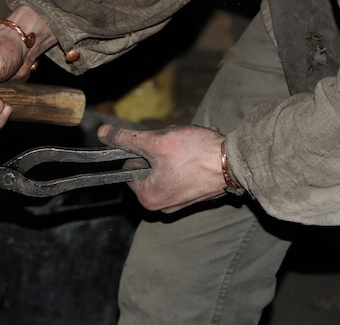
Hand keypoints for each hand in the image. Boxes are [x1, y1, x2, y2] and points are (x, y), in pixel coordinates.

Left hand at [97, 124, 226, 212]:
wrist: (236, 162)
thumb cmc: (196, 154)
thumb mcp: (156, 142)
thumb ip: (126, 138)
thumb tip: (102, 133)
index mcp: (148, 198)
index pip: (129, 166)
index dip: (142, 151)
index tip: (159, 147)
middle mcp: (162, 206)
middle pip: (148, 167)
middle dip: (160, 150)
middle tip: (176, 146)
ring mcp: (180, 202)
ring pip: (165, 166)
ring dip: (174, 152)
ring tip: (190, 149)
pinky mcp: (195, 195)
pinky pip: (182, 172)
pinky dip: (188, 159)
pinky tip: (200, 153)